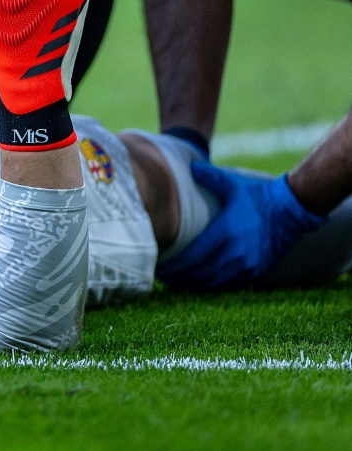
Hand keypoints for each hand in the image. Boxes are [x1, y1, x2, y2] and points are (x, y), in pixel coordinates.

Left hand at [158, 162, 323, 288]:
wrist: (292, 210)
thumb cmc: (259, 195)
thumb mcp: (232, 183)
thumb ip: (209, 177)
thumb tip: (190, 166)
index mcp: (225, 233)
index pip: (194, 256)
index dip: (175, 265)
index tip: (160, 267)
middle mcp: (236, 253)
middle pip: (201, 273)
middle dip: (180, 276)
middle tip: (163, 276)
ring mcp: (248, 264)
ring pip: (215, 281)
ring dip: (195, 283)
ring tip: (177, 281)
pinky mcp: (258, 270)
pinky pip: (231, 283)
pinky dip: (214, 284)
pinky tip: (201, 282)